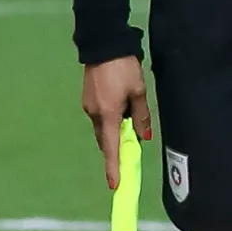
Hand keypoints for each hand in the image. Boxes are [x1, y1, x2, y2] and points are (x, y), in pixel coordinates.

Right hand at [82, 56, 149, 195]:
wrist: (103, 46)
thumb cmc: (124, 69)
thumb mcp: (139, 92)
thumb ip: (141, 116)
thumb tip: (142, 136)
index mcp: (107, 115)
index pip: (111, 148)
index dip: (114, 167)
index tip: (115, 184)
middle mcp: (94, 114)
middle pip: (106, 139)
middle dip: (117, 148)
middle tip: (131, 151)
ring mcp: (88, 107)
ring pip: (104, 128)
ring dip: (115, 132)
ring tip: (132, 124)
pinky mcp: (88, 99)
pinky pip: (101, 117)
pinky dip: (111, 120)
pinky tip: (122, 111)